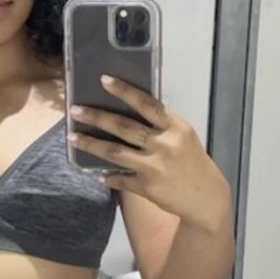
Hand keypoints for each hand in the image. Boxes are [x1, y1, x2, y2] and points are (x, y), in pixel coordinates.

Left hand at [68, 75, 228, 227]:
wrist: (207, 198)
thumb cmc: (193, 162)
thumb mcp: (184, 137)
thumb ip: (161, 125)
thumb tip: (129, 110)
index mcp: (176, 127)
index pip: (147, 104)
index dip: (125, 91)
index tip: (104, 80)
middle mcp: (164, 144)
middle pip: (124, 127)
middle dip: (96, 117)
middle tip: (75, 110)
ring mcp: (155, 167)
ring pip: (115, 152)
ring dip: (91, 144)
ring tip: (72, 137)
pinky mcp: (147, 187)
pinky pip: (120, 179)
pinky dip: (108, 176)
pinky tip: (97, 174)